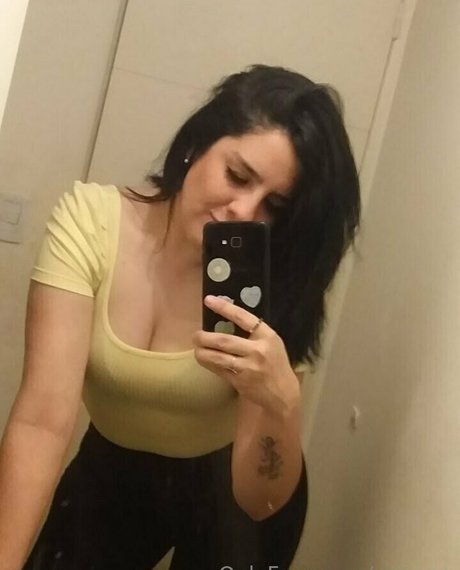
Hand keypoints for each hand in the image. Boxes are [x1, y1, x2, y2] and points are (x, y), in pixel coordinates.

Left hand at [192, 295, 300, 417]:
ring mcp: (248, 367)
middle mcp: (258, 350)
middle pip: (224, 340)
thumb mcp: (271, 342)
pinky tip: (204, 360)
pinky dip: (209, 364)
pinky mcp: (240, 382)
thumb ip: (253, 332)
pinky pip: (219, 370)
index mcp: (267, 336)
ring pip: (218, 357)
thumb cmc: (275, 363)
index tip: (208, 300)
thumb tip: (225, 318)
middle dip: (205, 337)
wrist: (283, 392)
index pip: (242, 317)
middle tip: (196, 335)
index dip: (224, 307)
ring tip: (196, 348)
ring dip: (202, 352)